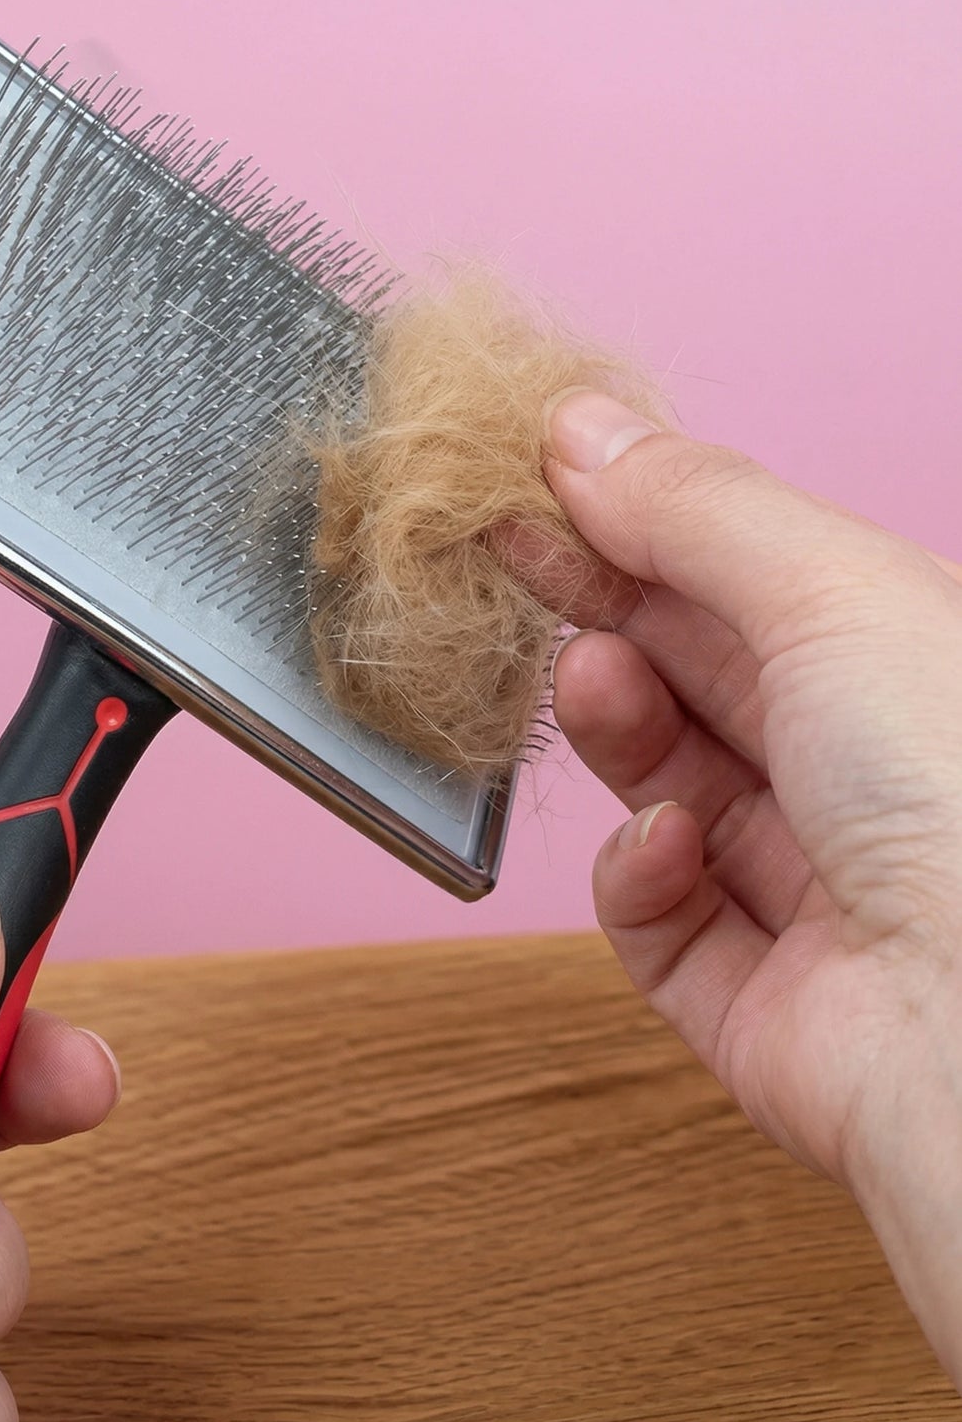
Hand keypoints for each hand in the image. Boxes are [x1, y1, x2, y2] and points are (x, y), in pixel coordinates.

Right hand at [541, 390, 961, 1376]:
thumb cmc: (958, 792)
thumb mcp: (825, 594)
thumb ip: (693, 509)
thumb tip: (582, 428)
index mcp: (895, 662)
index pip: (740, 574)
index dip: (632, 521)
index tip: (531, 480)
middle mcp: (859, 771)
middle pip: (693, 671)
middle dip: (599, 604)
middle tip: (504, 549)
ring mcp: (805, 886)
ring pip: (662, 782)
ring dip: (617, 726)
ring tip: (594, 679)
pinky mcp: (747, 993)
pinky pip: (656, 915)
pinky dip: (641, 874)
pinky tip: (664, 847)